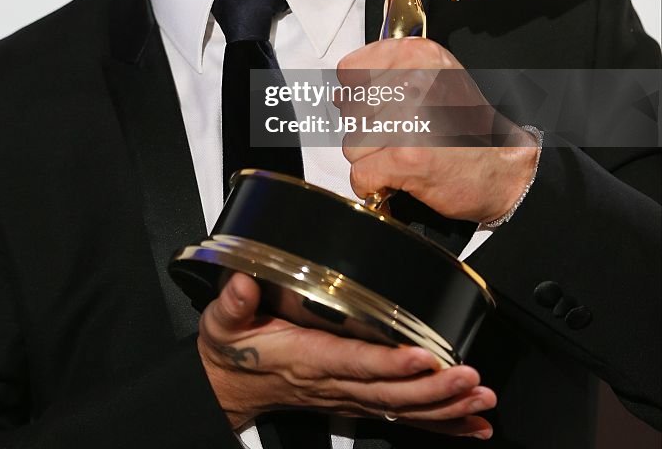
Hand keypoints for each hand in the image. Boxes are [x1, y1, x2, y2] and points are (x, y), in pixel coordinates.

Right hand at [198, 272, 495, 436]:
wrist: (229, 385)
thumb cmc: (232, 349)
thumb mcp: (223, 322)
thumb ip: (234, 302)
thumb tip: (243, 281)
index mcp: (307, 358)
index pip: (354, 362)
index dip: (389, 364)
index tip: (422, 356)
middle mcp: (333, 383)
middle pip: (390, 393)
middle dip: (434, 389)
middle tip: (470, 377)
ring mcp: (348, 397)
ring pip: (403, 408)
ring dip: (445, 407)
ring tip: (481, 398)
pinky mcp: (357, 401)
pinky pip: (403, 417)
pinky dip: (441, 423)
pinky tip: (472, 423)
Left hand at [337, 37, 538, 222]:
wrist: (503, 168)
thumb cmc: (470, 127)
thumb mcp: (434, 77)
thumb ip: (390, 73)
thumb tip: (343, 90)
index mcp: (417, 55)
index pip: (350, 71)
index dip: (357, 94)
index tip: (375, 106)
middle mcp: (412, 82)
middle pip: (349, 111)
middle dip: (367, 130)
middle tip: (400, 135)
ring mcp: (408, 119)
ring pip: (352, 143)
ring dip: (372, 158)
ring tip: (404, 153)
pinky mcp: (405, 157)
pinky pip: (361, 174)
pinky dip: (374, 183)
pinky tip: (396, 177)